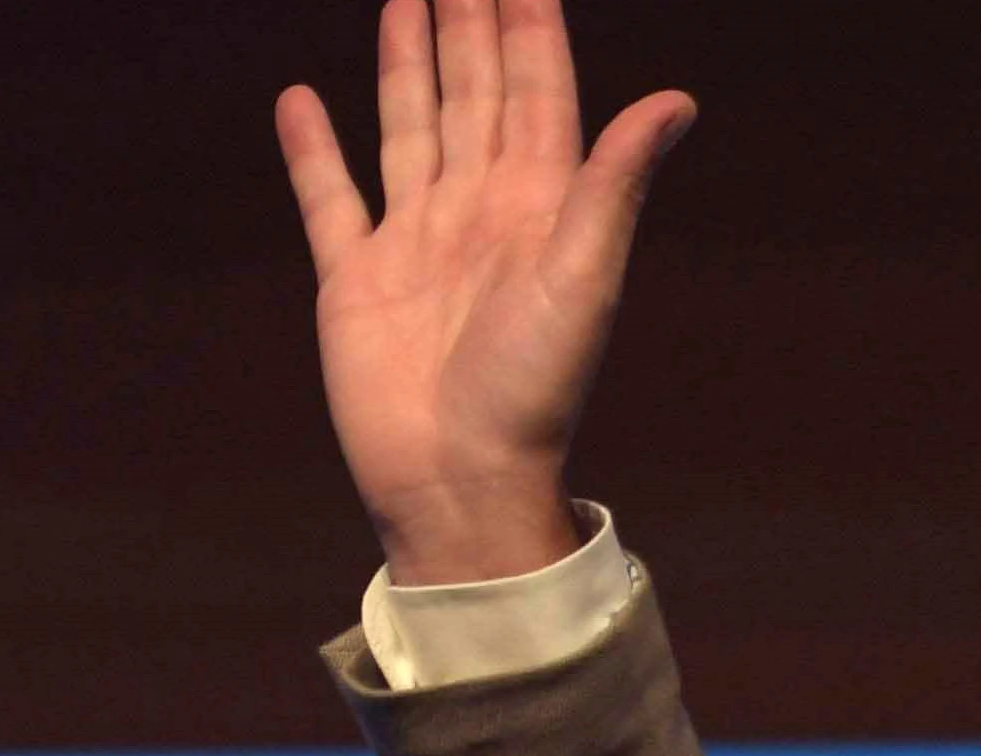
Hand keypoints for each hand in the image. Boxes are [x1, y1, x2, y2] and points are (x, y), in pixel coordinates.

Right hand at [276, 0, 692, 587]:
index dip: (528, 23)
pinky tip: (303, 100)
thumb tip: (677, 99)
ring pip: (409, 128)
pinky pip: (331, 199)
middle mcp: (477, 213)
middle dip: (467, 23)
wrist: (460, 481)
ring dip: (406, 65)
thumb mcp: (584, 275)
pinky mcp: (355, 280)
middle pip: (473, 93)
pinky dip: (315, 151)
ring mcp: (414, 243)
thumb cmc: (533, 391)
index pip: (535, 90)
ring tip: (402, 0)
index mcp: (537, 207)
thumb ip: (615, 181)